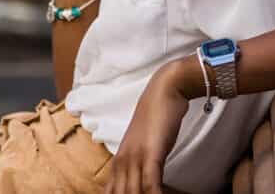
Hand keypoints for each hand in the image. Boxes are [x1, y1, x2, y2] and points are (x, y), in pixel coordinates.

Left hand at [104, 61, 189, 193]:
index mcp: (119, 161)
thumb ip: (142, 166)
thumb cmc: (158, 119)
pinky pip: (150, 184)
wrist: (165, 90)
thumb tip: (146, 185)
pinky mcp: (151, 153)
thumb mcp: (145, 146)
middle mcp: (123, 161)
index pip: (110, 193)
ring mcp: (136, 156)